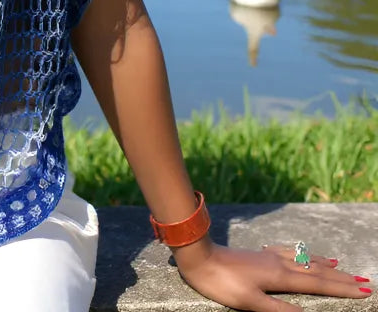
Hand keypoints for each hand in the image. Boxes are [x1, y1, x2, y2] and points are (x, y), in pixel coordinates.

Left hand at [174, 240, 371, 311]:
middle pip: (315, 271)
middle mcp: (278, 263)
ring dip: (322, 264)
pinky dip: (300, 254)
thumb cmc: (221, 283)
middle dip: (340, 278)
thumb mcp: (250, 302)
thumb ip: (279, 310)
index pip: (318, 284)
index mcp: (280, 277)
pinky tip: (300, 253)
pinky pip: (287, 252)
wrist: (198, 256)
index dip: (341, 288)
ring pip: (302, 259)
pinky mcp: (257, 254)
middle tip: (363, 281)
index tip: (364, 290)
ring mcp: (267, 256)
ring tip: (338, 265)